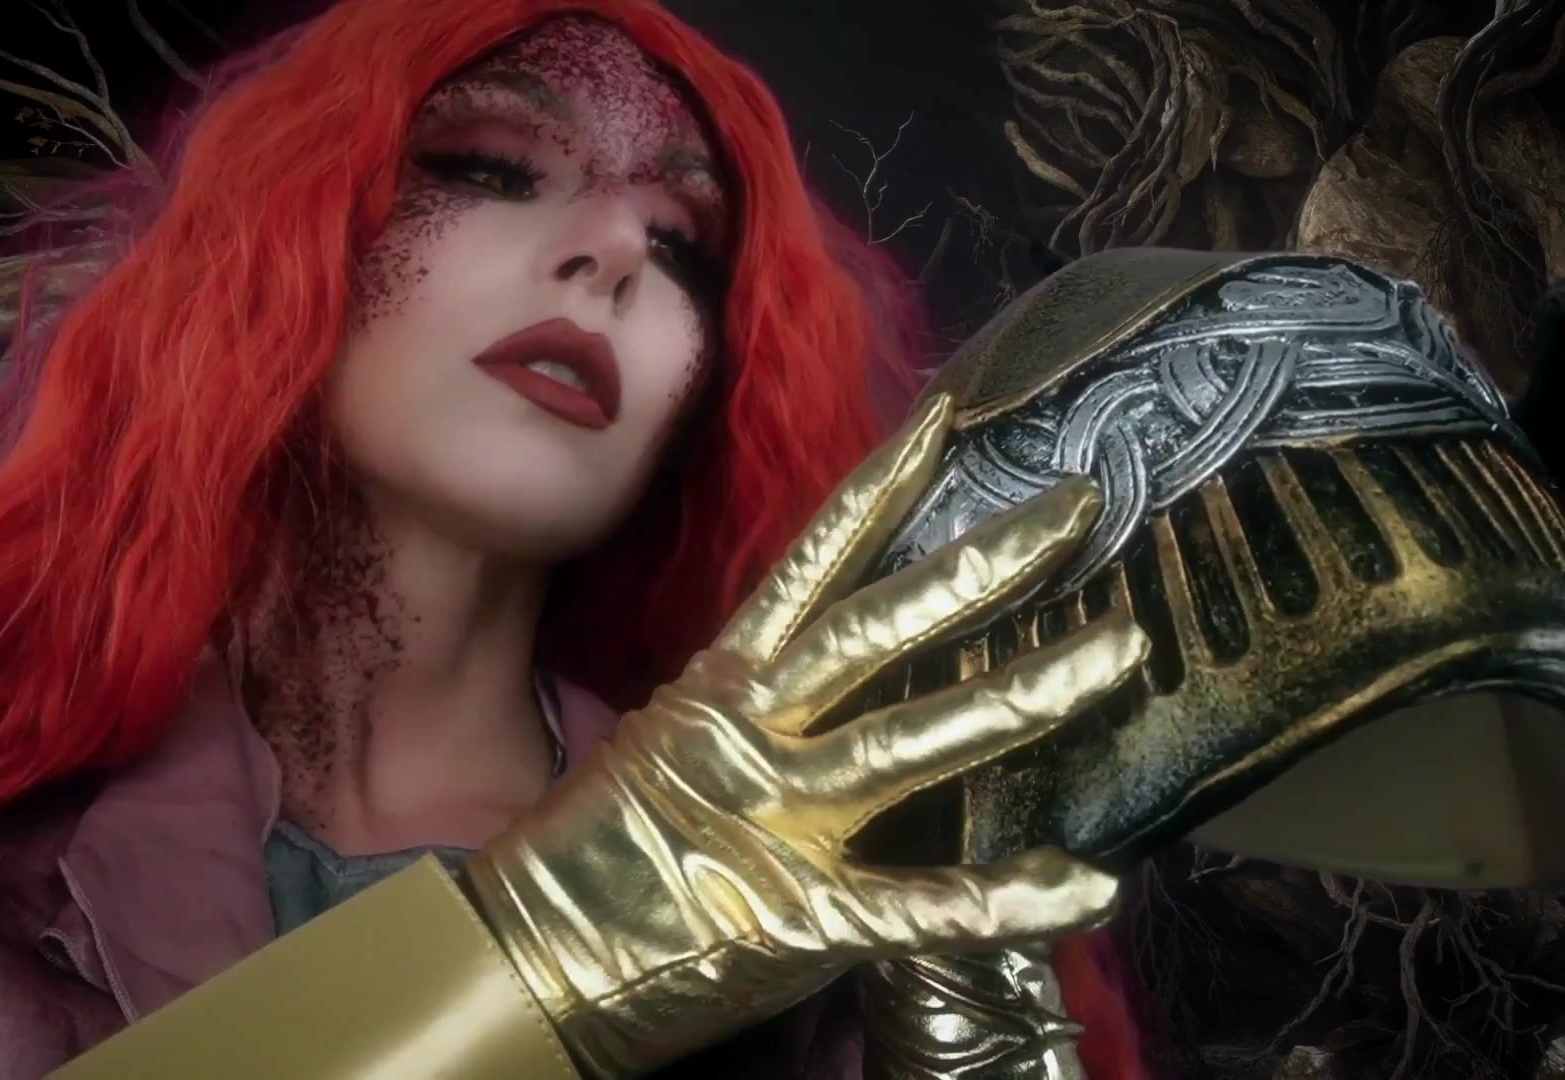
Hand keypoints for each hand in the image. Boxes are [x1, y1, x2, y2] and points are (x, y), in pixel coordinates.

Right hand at [460, 393, 1148, 1078]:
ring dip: (1023, 693)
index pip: (814, 564)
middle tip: (1080, 506)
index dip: (881, 487)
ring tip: (1122, 649)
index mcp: (725, 683)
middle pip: (881, 628)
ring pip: (915, 739)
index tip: (950, 416)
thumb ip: (759, 708)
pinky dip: (1007, 898)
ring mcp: (780, 819)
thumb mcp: (675, 745)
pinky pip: (922, 906)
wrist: (532, 955)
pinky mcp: (801, 915)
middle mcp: (756, 731)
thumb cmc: (603, 849)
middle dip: (984, 565)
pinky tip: (1093, 884)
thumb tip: (828, 673)